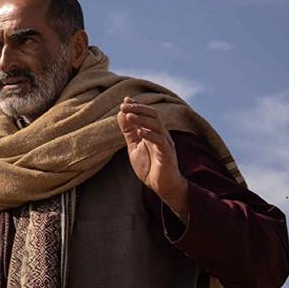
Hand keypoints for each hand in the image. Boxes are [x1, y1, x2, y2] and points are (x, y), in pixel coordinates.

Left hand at [117, 97, 189, 219]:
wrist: (161, 186)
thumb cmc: (150, 166)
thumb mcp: (134, 146)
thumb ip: (128, 131)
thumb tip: (121, 113)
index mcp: (154, 132)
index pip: (148, 113)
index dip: (137, 105)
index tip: (124, 100)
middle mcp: (162, 135)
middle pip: (154, 115)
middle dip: (139, 108)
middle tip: (124, 106)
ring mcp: (166, 144)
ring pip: (158, 125)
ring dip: (143, 119)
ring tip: (129, 116)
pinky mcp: (168, 154)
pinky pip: (161, 141)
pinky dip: (150, 135)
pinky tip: (139, 132)